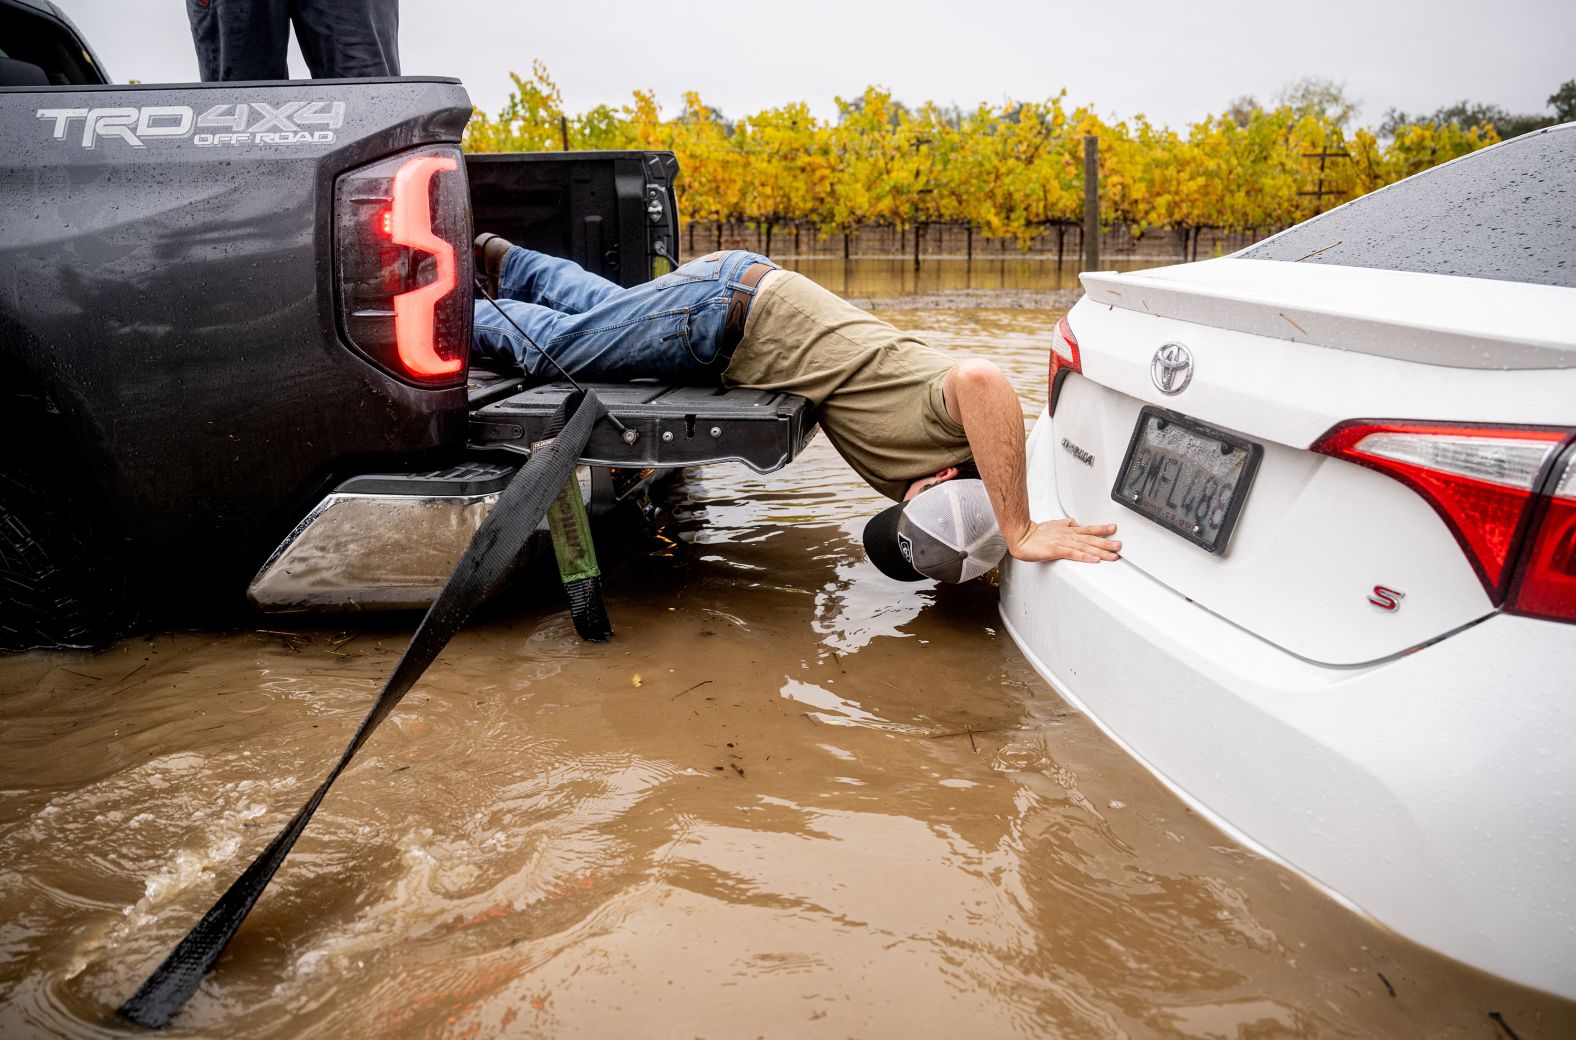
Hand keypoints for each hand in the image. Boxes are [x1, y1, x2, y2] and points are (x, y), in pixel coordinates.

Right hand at [1006, 518, 1120, 563]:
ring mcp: (1063, 542)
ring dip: (1101, 550)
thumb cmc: (1035, 533)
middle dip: (1107, 542)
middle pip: (1091, 538)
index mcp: (1068, 530)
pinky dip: (1085, 556)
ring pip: (1086, 546)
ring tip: (1113, 554)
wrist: (1021, 536)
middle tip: (1119, 545)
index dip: (1102, 529)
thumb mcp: (1053, 524)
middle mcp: (1068, 535)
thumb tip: (1075, 522)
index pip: (1088, 529)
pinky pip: (1074, 554)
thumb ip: (1066, 524)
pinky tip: (1094, 559)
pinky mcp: (1057, 550)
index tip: (1114, 529)